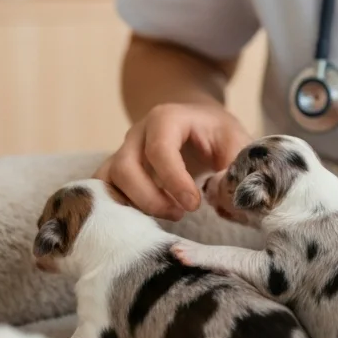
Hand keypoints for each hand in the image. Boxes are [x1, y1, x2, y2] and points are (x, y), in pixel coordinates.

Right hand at [93, 102, 252, 220]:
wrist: (195, 119)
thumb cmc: (215, 131)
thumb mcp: (235, 140)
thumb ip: (234, 166)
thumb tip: (225, 194)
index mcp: (166, 119)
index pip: (159, 151)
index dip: (175, 182)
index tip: (194, 205)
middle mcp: (137, 134)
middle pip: (125, 168)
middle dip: (151, 199)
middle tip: (181, 213)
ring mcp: (122, 152)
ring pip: (108, 182)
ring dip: (134, 206)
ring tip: (168, 214)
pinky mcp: (116, 171)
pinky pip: (103, 192)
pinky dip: (119, 210)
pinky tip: (147, 219)